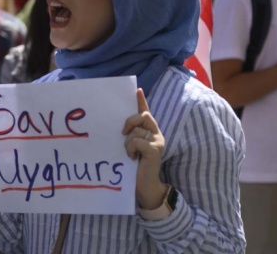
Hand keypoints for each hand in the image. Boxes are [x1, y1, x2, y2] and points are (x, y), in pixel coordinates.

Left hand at [122, 88, 166, 209]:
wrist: (145, 186)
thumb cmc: (135, 167)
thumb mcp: (131, 147)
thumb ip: (130, 135)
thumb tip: (119, 126)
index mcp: (150, 131)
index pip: (146, 112)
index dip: (141, 101)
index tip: (136, 89)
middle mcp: (156, 133)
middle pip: (142, 116)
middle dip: (129, 122)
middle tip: (122, 134)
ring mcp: (157, 141)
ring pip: (136, 131)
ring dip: (128, 143)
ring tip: (129, 154)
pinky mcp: (155, 150)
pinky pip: (137, 141)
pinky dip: (131, 149)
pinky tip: (132, 158)